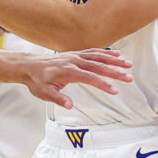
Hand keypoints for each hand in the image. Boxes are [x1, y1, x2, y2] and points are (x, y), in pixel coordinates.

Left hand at [17, 50, 133, 107]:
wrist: (30, 66)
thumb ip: (58, 98)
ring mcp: (75, 56)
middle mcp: (73, 61)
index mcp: (68, 71)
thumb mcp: (44, 93)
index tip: (114, 90)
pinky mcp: (76, 54)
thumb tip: (69, 105)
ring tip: (127, 65)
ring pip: (98, 57)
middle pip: (98, 66)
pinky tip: (116, 56)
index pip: (89, 78)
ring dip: (114, 61)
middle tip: (128, 78)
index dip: (103, 84)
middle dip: (115, 72)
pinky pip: (93, 52)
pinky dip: (106, 53)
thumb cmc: (37, 80)